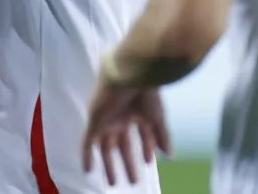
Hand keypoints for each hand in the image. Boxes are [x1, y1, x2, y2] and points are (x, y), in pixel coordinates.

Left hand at [82, 67, 171, 185]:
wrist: (130, 73)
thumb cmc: (145, 91)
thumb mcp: (157, 116)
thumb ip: (162, 135)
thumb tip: (170, 156)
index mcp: (136, 112)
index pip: (140, 135)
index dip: (145, 148)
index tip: (148, 162)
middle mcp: (120, 116)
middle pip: (122, 145)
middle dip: (127, 163)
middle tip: (132, 181)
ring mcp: (106, 119)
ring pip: (105, 147)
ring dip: (109, 165)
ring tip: (114, 183)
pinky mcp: (94, 120)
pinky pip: (87, 142)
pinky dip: (87, 155)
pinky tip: (88, 170)